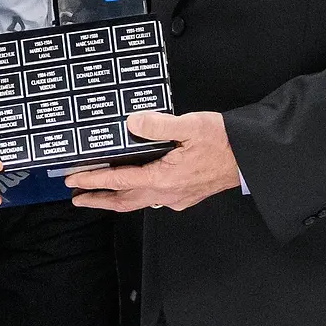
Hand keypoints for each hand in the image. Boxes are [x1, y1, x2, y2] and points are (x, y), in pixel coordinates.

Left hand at [65, 110, 240, 210]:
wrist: (252, 159)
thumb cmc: (225, 141)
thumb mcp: (190, 126)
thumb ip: (158, 124)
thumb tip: (132, 122)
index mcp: (163, 178)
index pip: (118, 181)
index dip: (93, 181)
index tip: (74, 181)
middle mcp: (167, 193)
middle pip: (124, 201)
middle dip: (98, 200)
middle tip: (77, 197)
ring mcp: (177, 197)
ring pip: (139, 202)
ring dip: (116, 200)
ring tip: (99, 196)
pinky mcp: (186, 195)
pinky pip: (154, 199)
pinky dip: (137, 196)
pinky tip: (135, 188)